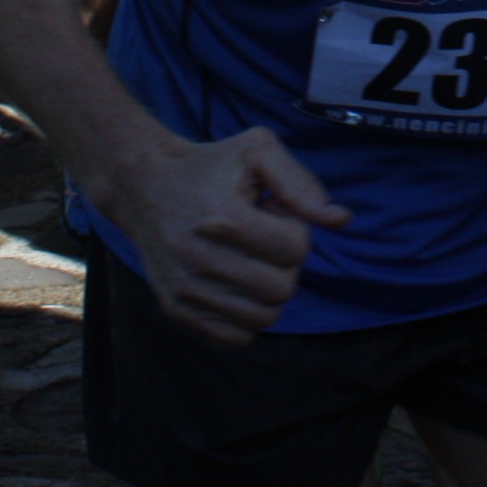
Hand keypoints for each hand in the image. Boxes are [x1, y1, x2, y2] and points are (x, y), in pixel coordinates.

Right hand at [99, 126, 348, 344]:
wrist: (145, 185)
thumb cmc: (211, 166)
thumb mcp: (257, 150)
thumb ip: (301, 183)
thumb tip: (340, 220)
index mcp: (223, 217)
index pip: (294, 249)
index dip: (294, 230)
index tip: (272, 213)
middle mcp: (198, 258)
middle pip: (281, 288)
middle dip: (284, 264)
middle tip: (263, 240)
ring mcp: (185, 288)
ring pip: (262, 318)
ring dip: (267, 291)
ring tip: (249, 260)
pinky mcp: (176, 308)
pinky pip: (236, 336)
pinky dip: (247, 315)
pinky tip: (236, 283)